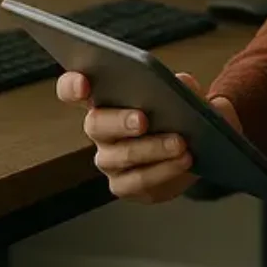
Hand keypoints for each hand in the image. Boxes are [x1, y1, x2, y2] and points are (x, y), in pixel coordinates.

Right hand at [56, 70, 241, 203]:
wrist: (195, 150)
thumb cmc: (179, 114)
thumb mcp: (186, 95)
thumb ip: (183, 86)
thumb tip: (182, 82)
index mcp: (105, 97)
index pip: (72, 89)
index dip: (72, 85)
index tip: (84, 83)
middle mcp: (100, 129)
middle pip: (95, 124)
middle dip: (119, 121)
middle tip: (143, 120)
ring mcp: (109, 159)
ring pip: (119, 155)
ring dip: (151, 148)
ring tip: (180, 143)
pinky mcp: (123, 185)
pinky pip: (137, 181)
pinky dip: (163, 170)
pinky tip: (183, 161)